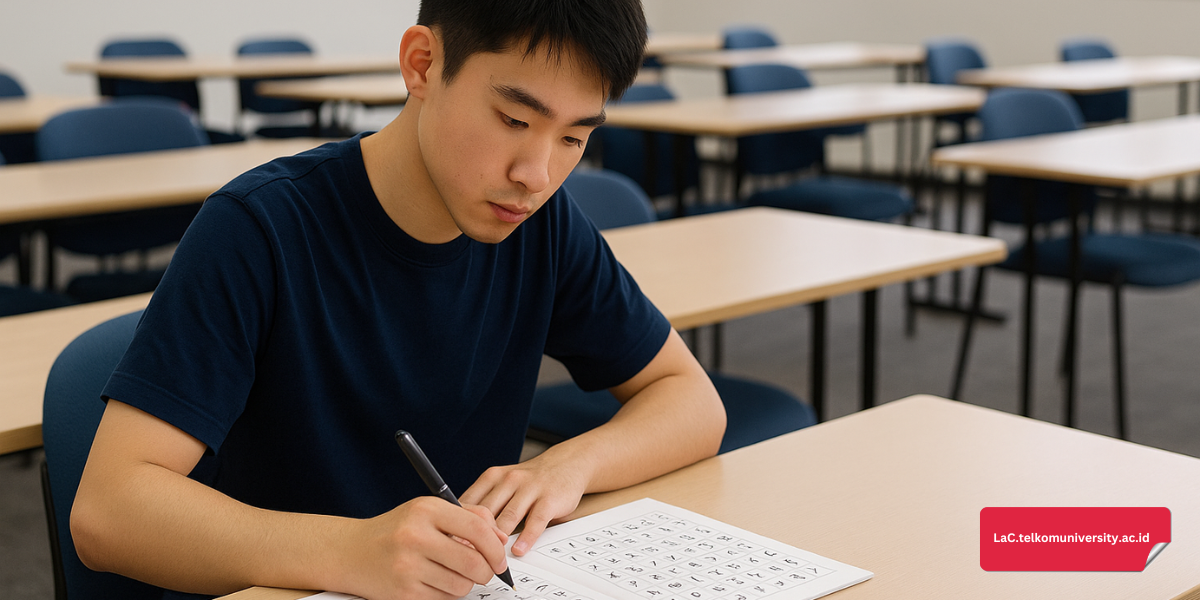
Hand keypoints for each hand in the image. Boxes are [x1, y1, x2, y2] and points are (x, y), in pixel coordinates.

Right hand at [345, 496, 509, 599]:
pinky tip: (432, 581)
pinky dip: (445, 594)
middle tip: (483, 571)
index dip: (496, 548)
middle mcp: (416, 536)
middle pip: (474, 563)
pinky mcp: (403, 593)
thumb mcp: (429, 511)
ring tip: (449, 573)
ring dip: (464, 583)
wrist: (351, 552)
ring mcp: (407, 567)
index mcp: (426, 510)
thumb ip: (470, 517)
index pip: (478, 530)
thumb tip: (501, 539)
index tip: (500, 558)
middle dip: (486, 572)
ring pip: (461, 586)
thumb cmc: (396, 530)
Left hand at [460, 452, 590, 555]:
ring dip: (498, 541)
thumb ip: (484, 502)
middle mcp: (509, 480)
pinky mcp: (549, 499)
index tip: (451, 544)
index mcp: (492, 477)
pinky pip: (535, 521)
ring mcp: (530, 488)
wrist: (566, 464)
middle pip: (486, 512)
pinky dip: (526, 538)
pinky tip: (519, 550)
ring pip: (508, 518)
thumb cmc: (529, 480)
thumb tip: (458, 530)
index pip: (469, 502)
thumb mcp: (502, 483)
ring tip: (491, 560)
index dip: (458, 524)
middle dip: (475, 536)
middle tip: (466, 557)